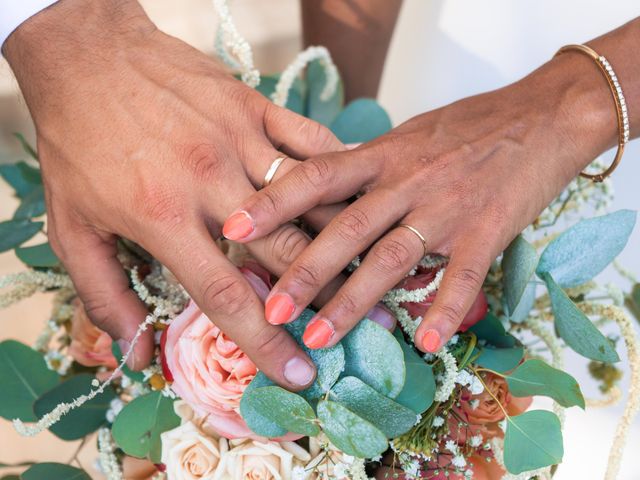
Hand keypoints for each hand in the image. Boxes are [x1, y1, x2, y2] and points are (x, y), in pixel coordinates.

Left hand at [3, 0, 346, 387]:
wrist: (87, 55)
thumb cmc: (77, 142)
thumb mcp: (71, 226)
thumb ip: (104, 294)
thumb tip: (136, 353)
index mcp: (164, 217)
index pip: (228, 295)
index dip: (265, 342)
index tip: (296, 373)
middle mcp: (211, 182)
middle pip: (284, 251)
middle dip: (324, 298)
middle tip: (360, 328)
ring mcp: (239, 139)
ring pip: (309, 199)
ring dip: (345, 240)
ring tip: (374, 272)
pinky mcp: (254, 107)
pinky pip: (310, 140)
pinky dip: (337, 171)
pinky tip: (357, 195)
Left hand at [223, 51, 616, 351]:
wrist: (540, 115)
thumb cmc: (466, 127)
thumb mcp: (406, 136)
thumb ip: (365, 168)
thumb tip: (319, 191)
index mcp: (382, 154)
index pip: (315, 176)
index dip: (273, 202)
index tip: (233, 228)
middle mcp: (407, 180)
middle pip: (346, 227)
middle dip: (304, 270)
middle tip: (269, 310)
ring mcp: (447, 206)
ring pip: (391, 257)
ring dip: (354, 300)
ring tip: (321, 337)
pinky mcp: (489, 229)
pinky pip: (463, 274)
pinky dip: (444, 308)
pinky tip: (424, 341)